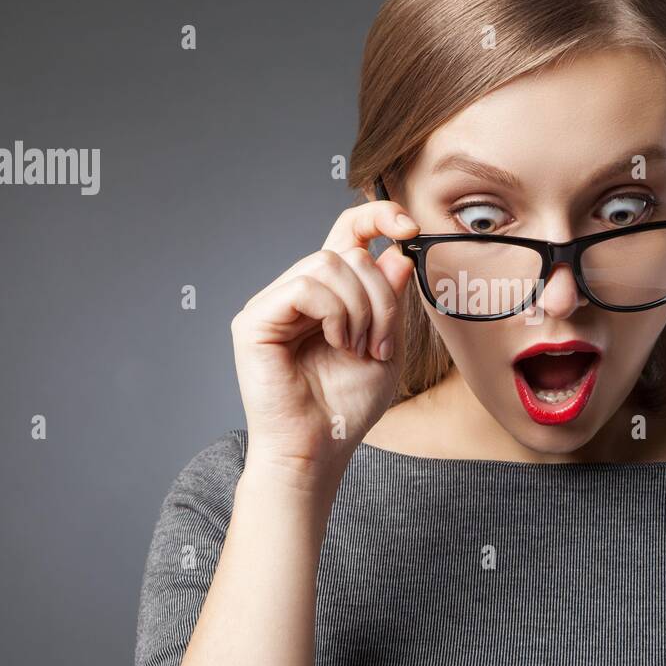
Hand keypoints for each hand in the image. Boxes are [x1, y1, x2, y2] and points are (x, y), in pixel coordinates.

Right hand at [230, 197, 419, 478]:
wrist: (319, 449)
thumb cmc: (346, 406)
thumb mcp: (388, 346)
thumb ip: (391, 299)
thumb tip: (396, 253)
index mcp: (329, 294)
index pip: (349, 232)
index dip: (378, 216)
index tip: (410, 229)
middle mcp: (298, 292)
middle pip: (349, 253)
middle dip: (381, 297)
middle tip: (380, 344)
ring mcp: (273, 303)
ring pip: (329, 264)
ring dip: (360, 309)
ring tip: (358, 348)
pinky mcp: (255, 319)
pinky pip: (305, 285)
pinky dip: (334, 312)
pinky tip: (337, 343)